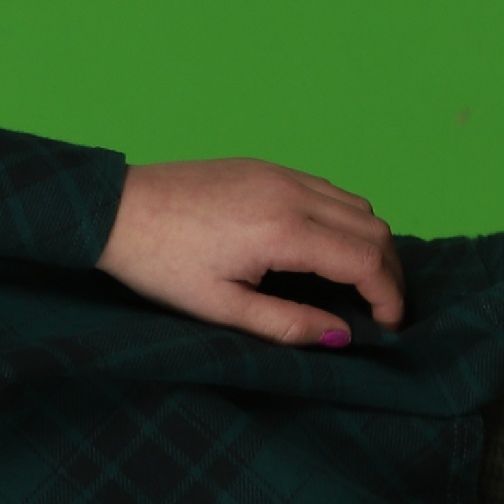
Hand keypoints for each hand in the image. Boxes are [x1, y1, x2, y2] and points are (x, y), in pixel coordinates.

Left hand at [95, 159, 404, 347]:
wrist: (114, 210)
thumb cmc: (159, 262)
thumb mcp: (220, 307)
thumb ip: (286, 324)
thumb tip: (340, 336)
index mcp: (283, 230)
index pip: (367, 260)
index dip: (389, 297)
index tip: (388, 327)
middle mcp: (291, 193)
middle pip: (374, 228)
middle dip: (388, 272)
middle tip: (379, 311)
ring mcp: (280, 174)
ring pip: (357, 205)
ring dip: (369, 244)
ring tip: (355, 284)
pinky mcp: (266, 167)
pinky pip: (328, 190)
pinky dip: (344, 220)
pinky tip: (324, 251)